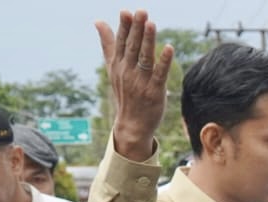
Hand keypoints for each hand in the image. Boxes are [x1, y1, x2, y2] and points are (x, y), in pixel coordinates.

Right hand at [97, 10, 174, 160]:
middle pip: (132, 47)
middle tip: (141, 11)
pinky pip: (159, 74)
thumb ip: (108, 44)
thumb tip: (98, 21)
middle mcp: (128, 72)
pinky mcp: (155, 92)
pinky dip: (164, 61)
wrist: (131, 125)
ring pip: (145, 58)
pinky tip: (169, 48)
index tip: (126, 11)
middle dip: (136, 29)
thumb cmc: (124, 93)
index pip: (121, 42)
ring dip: (148, 41)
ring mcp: (141, 82)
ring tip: (152, 24)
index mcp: (118, 65)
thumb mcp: (113, 68)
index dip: (124, 27)